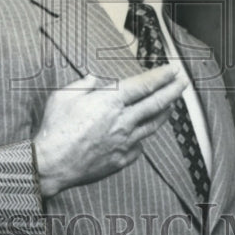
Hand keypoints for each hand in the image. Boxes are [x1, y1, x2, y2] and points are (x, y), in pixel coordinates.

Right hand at [33, 66, 184, 196]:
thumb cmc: (55, 129)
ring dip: (164, 112)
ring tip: (171, 104)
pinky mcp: (122, 159)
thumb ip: (86, 83)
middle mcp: (122, 121)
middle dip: (173, 90)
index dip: (161, 76)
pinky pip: (139, 145)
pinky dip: (143, 135)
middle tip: (183, 82)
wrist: (50, 165)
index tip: (172, 70)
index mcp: (109, 102)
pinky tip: (143, 131)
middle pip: (156, 103)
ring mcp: (124, 142)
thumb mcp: (65, 95)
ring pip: (152, 125)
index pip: (144, 85)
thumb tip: (99, 79)